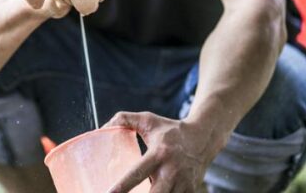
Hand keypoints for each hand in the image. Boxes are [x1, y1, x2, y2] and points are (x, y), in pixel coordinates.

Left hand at [104, 112, 227, 192]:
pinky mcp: (191, 190)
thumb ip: (124, 120)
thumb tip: (102, 128)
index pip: (137, 173)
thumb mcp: (148, 120)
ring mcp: (183, 183)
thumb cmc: (170, 130)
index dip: (122, 186)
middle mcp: (172, 171)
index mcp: (159, 154)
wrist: (203, 137)